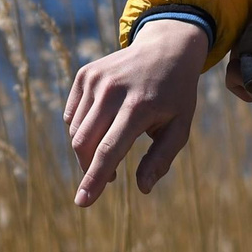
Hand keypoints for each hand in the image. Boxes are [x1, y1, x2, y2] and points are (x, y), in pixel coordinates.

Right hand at [65, 20, 208, 205]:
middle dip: (92, 168)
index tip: (82, 202)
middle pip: (85, 144)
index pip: (109, 150)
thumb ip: (161, 159)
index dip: (94, 179)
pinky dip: (83, 129)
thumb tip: (142, 188)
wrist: (166, 49)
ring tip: (114, 146)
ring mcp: (96, 80)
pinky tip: (104, 124)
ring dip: (89, 150)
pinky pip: (72, 116)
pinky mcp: (85, 75)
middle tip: (112, 176)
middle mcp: (113, 91)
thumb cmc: (175, 96)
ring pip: (76, 132)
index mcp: (139, 106)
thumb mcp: (180, 128)